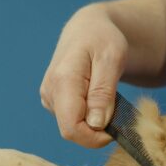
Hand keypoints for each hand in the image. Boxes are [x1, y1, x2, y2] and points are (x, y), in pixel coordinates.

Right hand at [39, 5, 125, 147]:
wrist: (88, 29)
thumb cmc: (104, 39)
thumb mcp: (112, 59)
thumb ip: (103, 93)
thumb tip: (95, 125)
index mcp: (63, 80)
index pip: (72, 127)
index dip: (95, 137)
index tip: (117, 127)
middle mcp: (50, 91)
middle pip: (71, 131)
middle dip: (97, 130)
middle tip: (117, 109)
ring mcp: (49, 97)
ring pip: (72, 127)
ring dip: (94, 122)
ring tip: (107, 96)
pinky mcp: (52, 101)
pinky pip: (71, 120)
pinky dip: (88, 117)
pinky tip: (96, 98)